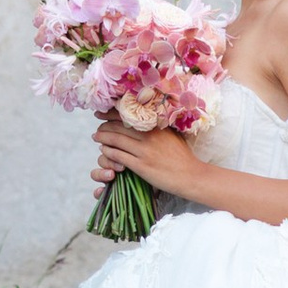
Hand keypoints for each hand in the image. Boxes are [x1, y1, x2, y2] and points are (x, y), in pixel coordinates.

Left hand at [93, 116, 207, 199]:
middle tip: (97, 126)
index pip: (128, 114)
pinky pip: (118, 155)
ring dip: (102, 137)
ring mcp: (144, 151)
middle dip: (103, 125)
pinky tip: (104, 151)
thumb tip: (147, 117)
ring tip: (97, 137)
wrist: (191, 176)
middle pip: (118, 125)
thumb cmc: (183, 157)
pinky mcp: (141, 166)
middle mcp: (149, 136)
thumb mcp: (173, 135)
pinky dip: (108, 152)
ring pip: (115, 139)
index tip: (102, 112)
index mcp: (156, 126)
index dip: (111, 112)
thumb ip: (159, 126)